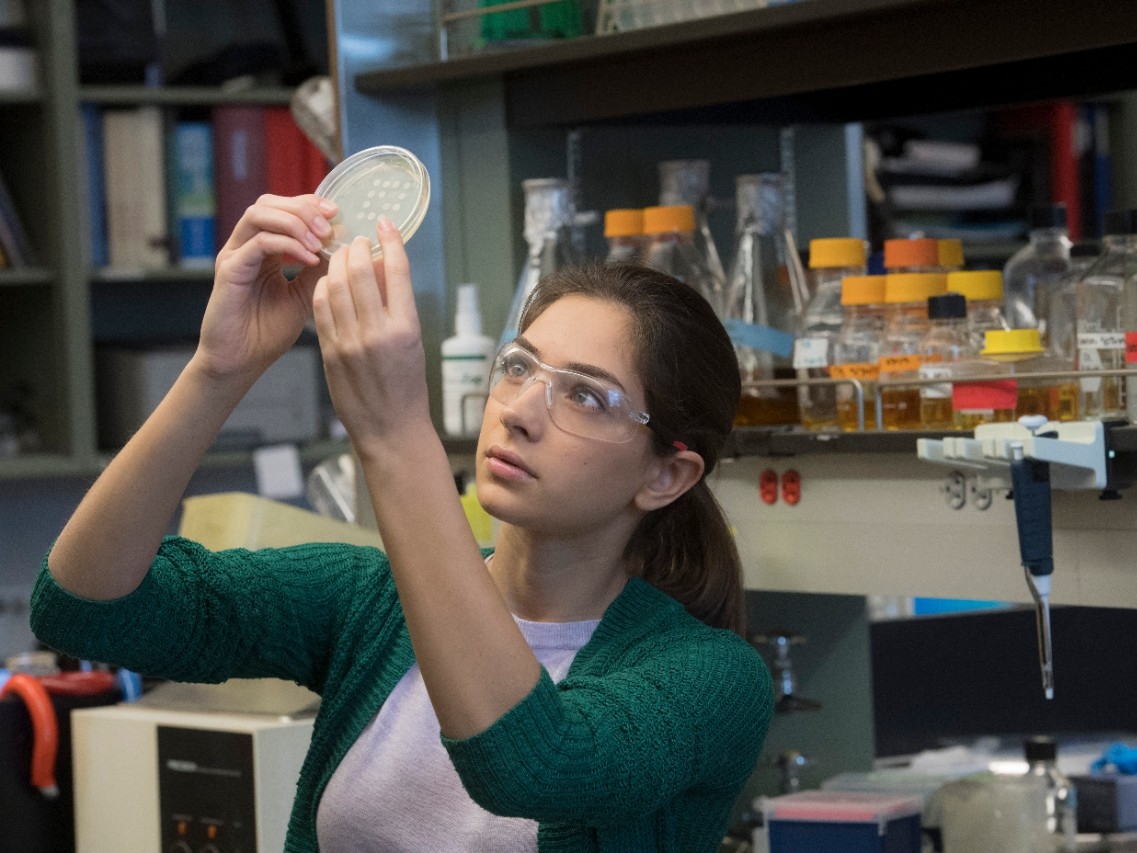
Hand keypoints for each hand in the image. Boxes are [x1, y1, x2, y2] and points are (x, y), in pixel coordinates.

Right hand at [195, 194, 335, 380]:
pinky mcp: (229, 270)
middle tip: (330, 225)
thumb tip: (349, 249)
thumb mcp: (305, 295)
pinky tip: (309, 258)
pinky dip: (287, 245)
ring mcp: (235, 255)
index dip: (310, 205)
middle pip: (269, 203)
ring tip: (320, 241)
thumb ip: (320, 270)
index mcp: (263, 249)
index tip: (337, 213)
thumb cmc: (268, 333)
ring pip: (260, 214)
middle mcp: (245, 246)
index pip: (283, 209)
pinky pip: (258, 244)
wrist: (241, 362)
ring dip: (295, 222)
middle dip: (303, 208)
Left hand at [312, 219, 431, 455]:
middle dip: (356, 247)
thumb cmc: (407, 387)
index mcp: (406, 327)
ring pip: (334, 285)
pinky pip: (320, 308)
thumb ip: (397, 306)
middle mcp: (377, 332)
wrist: (389, 429)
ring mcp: (349, 342)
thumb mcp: (413, 342)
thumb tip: (382, 268)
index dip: (389, 240)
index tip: (384, 223)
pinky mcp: (330, 352)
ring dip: (336, 264)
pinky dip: (323, 288)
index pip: (395, 270)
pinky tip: (327, 283)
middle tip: (357, 239)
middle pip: (358, 272)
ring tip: (341, 257)